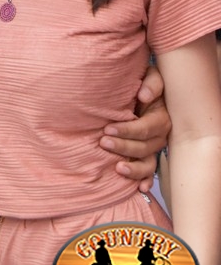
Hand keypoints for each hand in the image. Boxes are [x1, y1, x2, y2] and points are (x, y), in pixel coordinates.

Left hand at [100, 64, 170, 191]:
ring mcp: (154, 147)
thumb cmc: (141, 82)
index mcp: (160, 116)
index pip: (146, 128)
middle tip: (103, 142)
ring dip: (134, 168)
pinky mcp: (148, 155)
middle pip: (145, 147)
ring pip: (148, 162)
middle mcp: (159, 135)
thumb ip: (151, 83)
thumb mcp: (150, 75)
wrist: (138, 89)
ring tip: (117, 168)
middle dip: (124, 146)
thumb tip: (143, 96)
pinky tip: (140, 188)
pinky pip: (150, 172)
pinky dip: (145, 180)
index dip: (128, 130)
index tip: (108, 129)